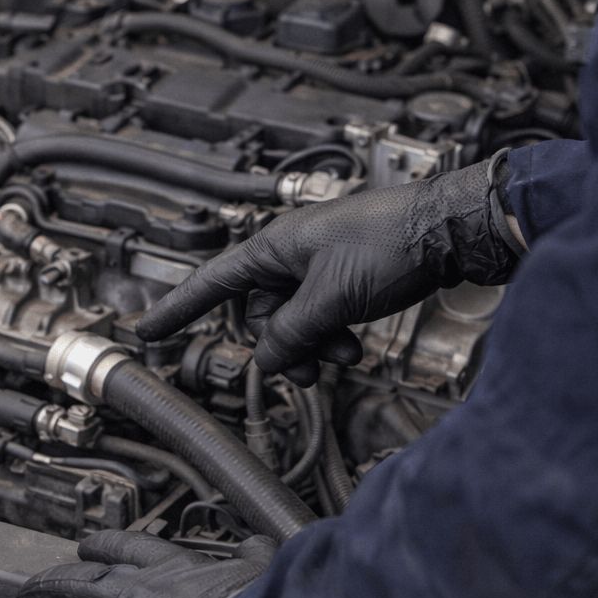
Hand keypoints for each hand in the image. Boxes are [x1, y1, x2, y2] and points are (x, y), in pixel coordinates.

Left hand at [4, 529, 274, 597]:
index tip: (86, 548)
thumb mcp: (260, 570)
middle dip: (52, 583)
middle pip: (80, 583)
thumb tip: (259, 546)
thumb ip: (253, 556)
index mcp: (170, 568)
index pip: (125, 550)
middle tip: (32, 585)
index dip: (100, 548)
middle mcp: (135, 594)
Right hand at [136, 159, 519, 384]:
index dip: (179, 310)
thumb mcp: (331, 298)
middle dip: (285, 345)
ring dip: (316, 345)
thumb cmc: (392, 243)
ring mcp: (321, 264)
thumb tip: (269, 360)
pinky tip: (358, 346)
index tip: (148, 331)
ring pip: (296, 320)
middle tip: (313, 366)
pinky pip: (324, 315)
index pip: (212, 282)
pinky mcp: (349, 275)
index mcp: (275, 246)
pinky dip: (335, 336)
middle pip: (263, 314)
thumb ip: (291, 333)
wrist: (449, 230)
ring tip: (346, 356)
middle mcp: (292, 252)